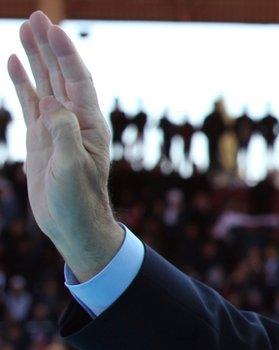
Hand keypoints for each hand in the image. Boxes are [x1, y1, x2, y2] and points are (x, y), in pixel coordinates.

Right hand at [7, 11, 118, 278]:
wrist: (74, 225)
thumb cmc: (79, 201)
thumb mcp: (72, 169)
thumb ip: (64, 136)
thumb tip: (52, 105)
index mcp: (89, 124)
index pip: (77, 79)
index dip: (64, 53)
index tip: (50, 28)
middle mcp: (75, 120)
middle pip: (60, 74)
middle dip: (49, 46)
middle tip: (36, 16)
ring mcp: (57, 127)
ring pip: (45, 83)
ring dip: (36, 57)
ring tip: (24, 30)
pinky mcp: (41, 137)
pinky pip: (30, 102)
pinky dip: (23, 81)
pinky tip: (14, 63)